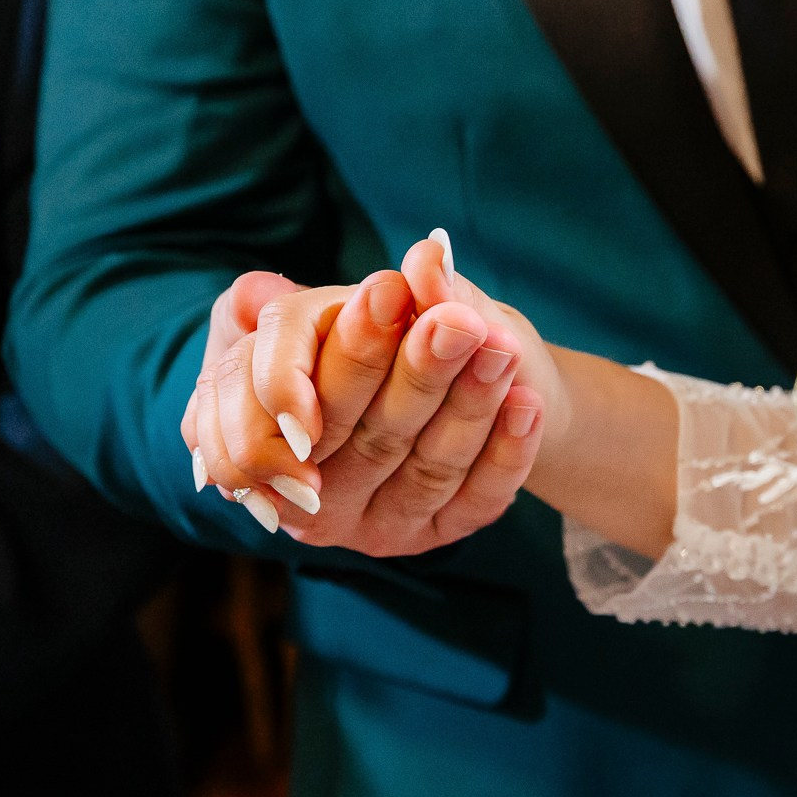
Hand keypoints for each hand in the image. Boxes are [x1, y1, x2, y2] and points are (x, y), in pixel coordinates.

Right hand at [185, 237, 553, 553]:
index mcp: (268, 400)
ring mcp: (361, 516)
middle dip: (416, 371)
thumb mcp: (402, 301)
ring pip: (423, 467)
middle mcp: (308, 472)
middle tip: (456, 322)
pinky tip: (529, 406)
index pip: (292, 384)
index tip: (391, 293)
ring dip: (469, 407)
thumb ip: (408, 289)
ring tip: (504, 351)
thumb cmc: (410, 331)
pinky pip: (471, 502)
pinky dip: (506, 454)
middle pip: (364, 429)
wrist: (476, 386)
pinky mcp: (421, 537)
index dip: (346, 346)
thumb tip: (427, 259)